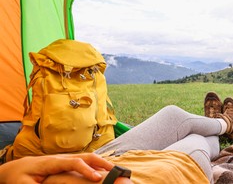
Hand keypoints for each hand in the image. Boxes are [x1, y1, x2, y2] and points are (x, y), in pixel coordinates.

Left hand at [0, 153, 129, 182]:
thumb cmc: (20, 177)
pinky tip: (103, 171)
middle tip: (114, 171)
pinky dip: (96, 164)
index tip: (97, 178)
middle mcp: (62, 158)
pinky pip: (85, 161)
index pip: (74, 162)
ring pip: (87, 157)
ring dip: (101, 162)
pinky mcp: (67, 162)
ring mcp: (66, 159)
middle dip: (101, 162)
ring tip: (114, 170)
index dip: (87, 169)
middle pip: (86, 156)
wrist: (17, 168)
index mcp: (53, 162)